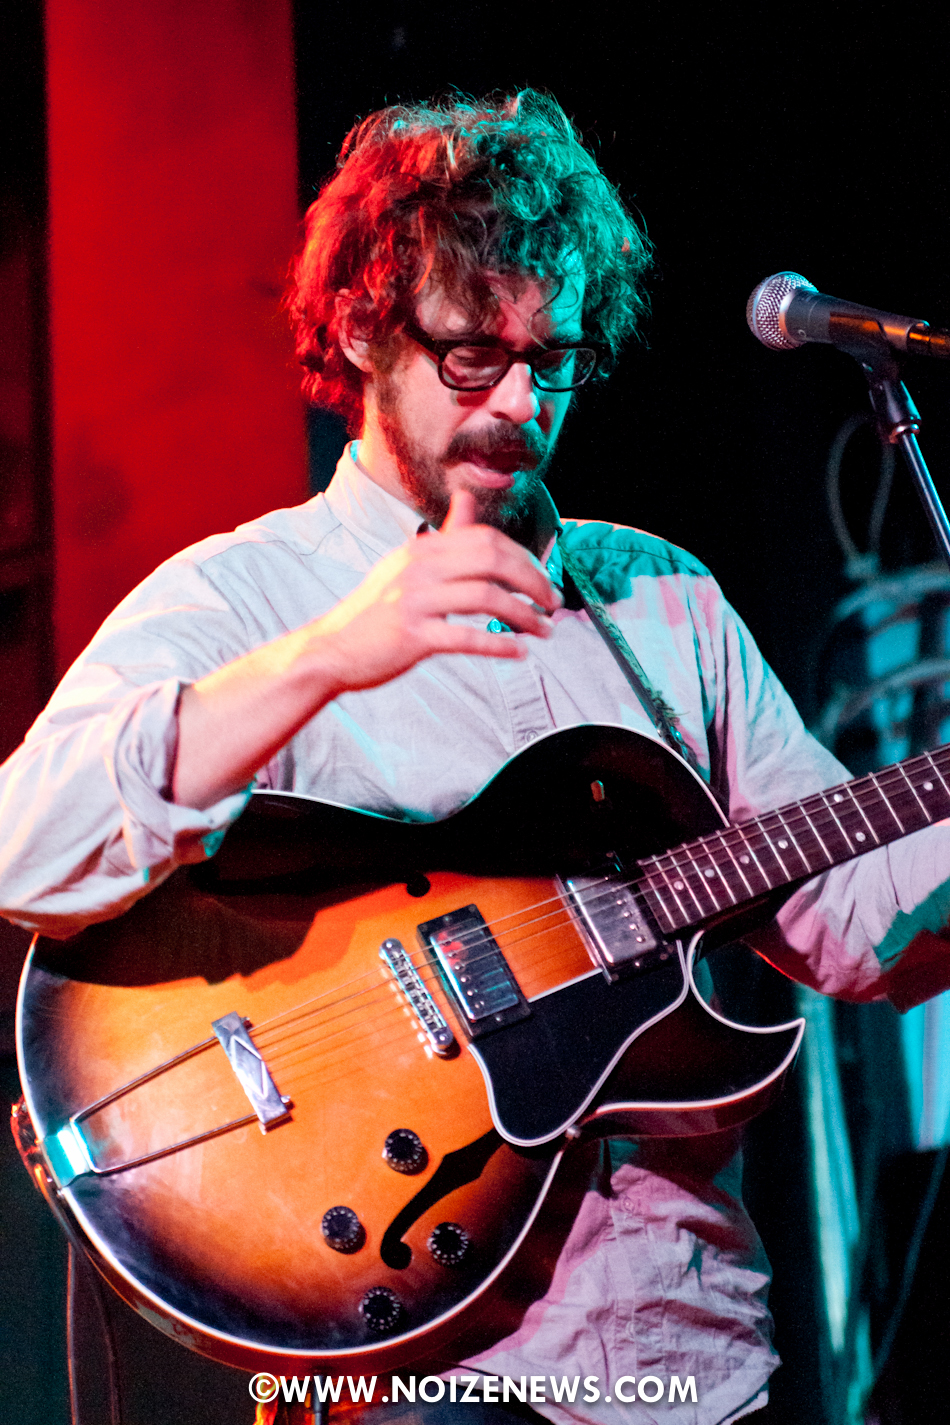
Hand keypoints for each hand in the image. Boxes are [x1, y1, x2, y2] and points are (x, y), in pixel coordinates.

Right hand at [173, 491, 561, 806]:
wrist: (331, 649)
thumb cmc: (376, 611)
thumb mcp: (408, 564)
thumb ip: (445, 536)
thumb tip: (467, 498)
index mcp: (423, 548)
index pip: (488, 539)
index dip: (525, 558)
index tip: (543, 580)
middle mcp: (420, 567)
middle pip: (495, 560)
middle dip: (534, 581)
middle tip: (553, 604)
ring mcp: (415, 601)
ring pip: (487, 597)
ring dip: (525, 615)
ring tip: (543, 630)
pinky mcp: (412, 636)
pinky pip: (467, 637)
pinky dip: (500, 644)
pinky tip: (519, 652)